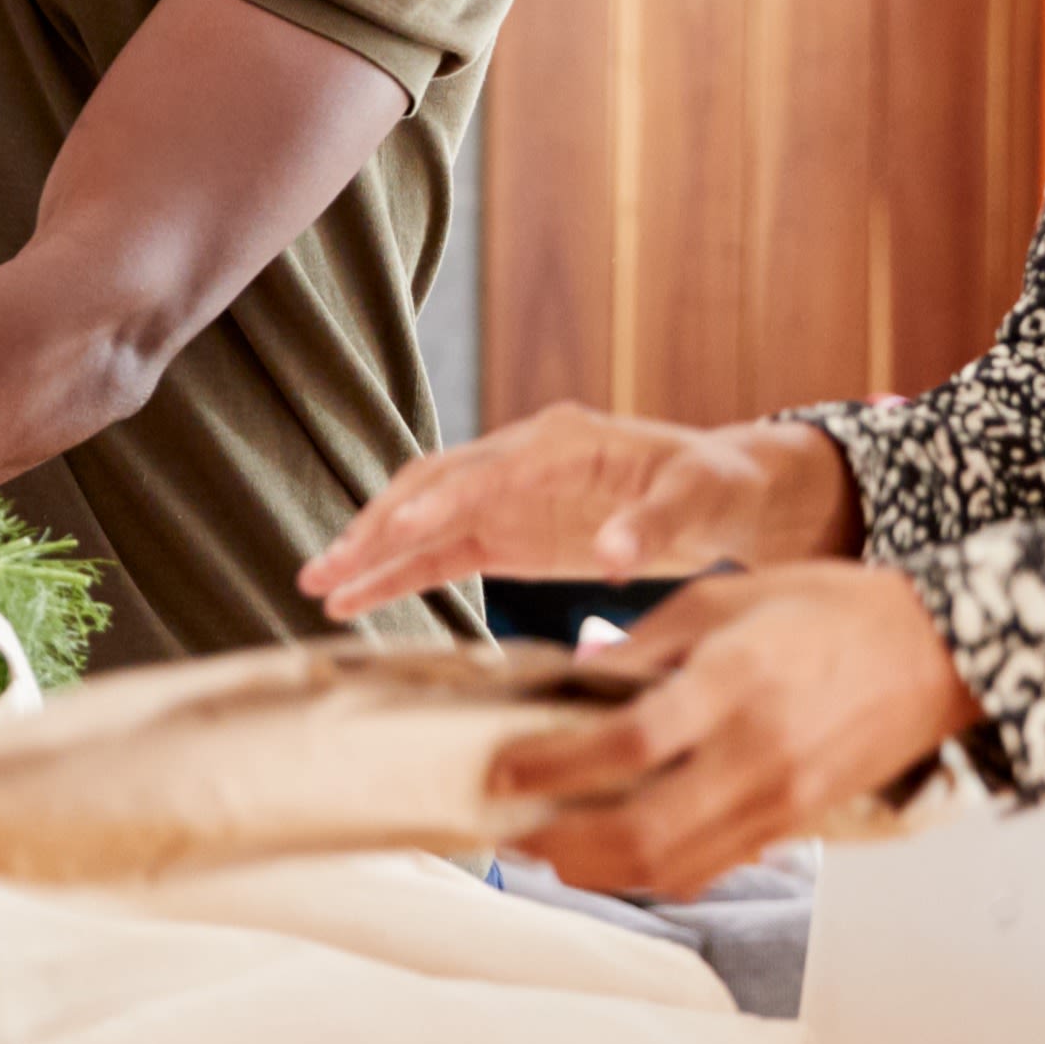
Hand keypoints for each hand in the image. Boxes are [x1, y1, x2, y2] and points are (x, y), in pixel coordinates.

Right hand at [301, 403, 858, 622]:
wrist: (728, 494)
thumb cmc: (717, 484)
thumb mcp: (701, 497)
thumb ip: (653, 522)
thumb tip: (612, 557)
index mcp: (562, 440)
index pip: (487, 470)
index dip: (443, 500)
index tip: (396, 531)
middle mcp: (521, 460)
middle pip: (433, 487)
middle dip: (379, 525)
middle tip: (329, 567)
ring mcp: (507, 497)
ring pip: (422, 519)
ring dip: (372, 551)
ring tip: (317, 587)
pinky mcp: (506, 534)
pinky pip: (439, 554)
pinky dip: (397, 575)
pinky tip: (353, 603)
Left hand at [495, 565, 979, 900]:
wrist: (936, 652)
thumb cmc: (836, 609)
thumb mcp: (731, 592)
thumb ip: (651, 640)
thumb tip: (580, 677)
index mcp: (734, 682)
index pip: (624, 744)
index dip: (551, 766)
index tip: (500, 768)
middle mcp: (754, 753)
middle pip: (639, 832)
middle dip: (560, 843)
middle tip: (509, 827)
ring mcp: (779, 800)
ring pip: (670, 866)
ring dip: (596, 870)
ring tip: (547, 850)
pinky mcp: (795, 826)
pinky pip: (710, 867)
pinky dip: (652, 871)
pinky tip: (616, 855)